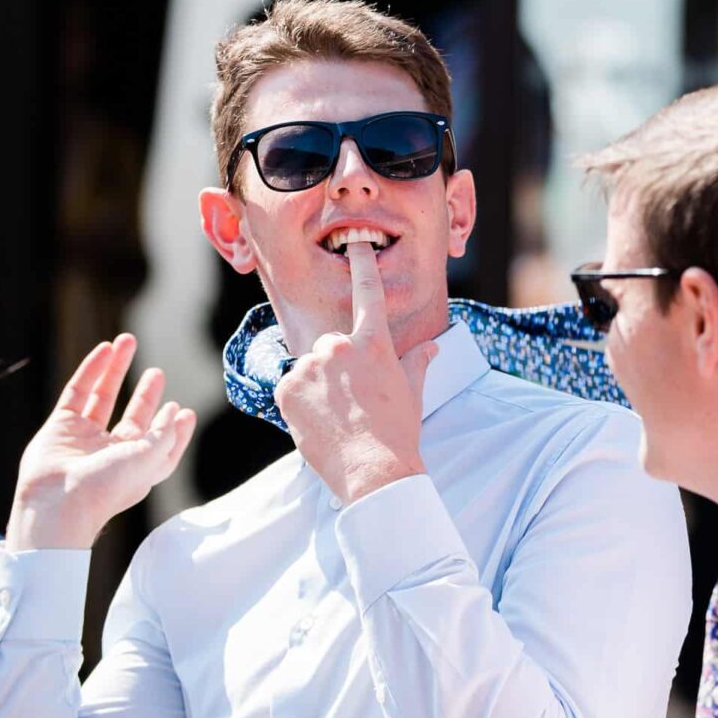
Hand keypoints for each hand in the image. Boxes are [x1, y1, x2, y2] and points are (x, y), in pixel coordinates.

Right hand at [6, 335, 195, 550]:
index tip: (183, 410)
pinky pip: (77, 391)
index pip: (159, 443)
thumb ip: (166, 435)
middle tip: (157, 372)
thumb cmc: (108, 487)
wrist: (59, 502)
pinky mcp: (60, 426)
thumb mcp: (150, 459)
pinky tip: (105, 349)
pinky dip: (91, 369)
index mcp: (136, 467)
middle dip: (145, 395)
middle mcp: (110, 453)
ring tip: (128, 340)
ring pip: (103, 396)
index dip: (171, 427)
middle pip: (132, 418)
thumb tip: (177, 414)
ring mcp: (83, 439)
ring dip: (116, 369)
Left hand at [273, 243, 436, 504]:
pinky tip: (319, 423)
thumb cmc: (398, 433)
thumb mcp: (412, 393)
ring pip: (310, 369)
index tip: (355, 245)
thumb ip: (417, 363)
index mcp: (372, 343)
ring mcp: (309, 367)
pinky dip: (300, 404)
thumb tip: (431, 346)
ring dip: (319, 386)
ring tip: (338, 417)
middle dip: (338, 367)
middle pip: (332, 346)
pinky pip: (291, 390)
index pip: (367, 294)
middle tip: (354, 401)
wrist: (373, 472)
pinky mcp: (286, 389)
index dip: (362, 265)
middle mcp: (337, 346)